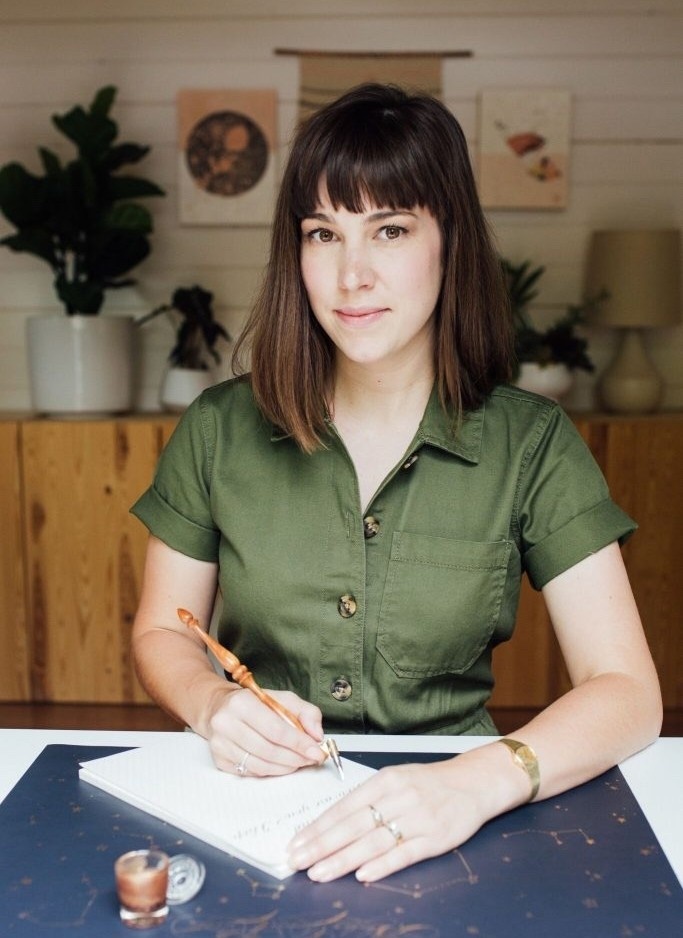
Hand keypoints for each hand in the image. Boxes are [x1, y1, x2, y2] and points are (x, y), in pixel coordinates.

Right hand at [205, 686, 325, 777]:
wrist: (219, 707)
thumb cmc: (254, 703)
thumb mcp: (282, 698)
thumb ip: (305, 712)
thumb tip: (317, 735)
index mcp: (242, 703)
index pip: (276, 730)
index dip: (299, 743)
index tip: (316, 752)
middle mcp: (226, 723)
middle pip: (269, 750)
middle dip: (295, 758)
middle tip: (311, 760)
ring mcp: (220, 744)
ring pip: (260, 765)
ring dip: (285, 767)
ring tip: (299, 762)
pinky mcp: (219, 760)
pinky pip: (251, 772)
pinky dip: (270, 771)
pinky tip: (281, 765)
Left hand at [287, 758, 491, 881]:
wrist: (474, 782)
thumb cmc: (428, 782)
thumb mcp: (395, 779)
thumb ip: (367, 799)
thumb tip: (331, 822)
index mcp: (384, 780)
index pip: (344, 806)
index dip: (318, 827)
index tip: (296, 843)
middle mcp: (398, 797)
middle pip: (353, 825)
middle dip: (321, 845)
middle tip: (297, 860)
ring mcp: (417, 818)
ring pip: (373, 841)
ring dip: (343, 859)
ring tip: (319, 872)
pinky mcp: (435, 838)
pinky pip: (404, 853)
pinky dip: (382, 865)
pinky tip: (362, 874)